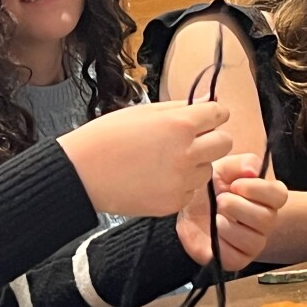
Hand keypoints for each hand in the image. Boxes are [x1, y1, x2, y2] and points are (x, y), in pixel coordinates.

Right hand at [57, 101, 230, 216]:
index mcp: (180, 124)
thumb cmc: (107, 137)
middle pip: (225, 142)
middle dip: (211, 139)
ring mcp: (182, 180)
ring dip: (195, 164)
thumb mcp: (143, 112)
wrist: (81, 173)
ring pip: (208, 169)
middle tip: (189, 141)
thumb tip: (206, 103)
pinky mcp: (173, 203)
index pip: (220, 113)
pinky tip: (157, 179)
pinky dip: (180, 186)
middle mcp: (187, 152)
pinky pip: (191, 191)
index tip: (203, 119)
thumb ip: (179, 109)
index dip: (211, 115)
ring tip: (165, 162)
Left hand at [176, 153, 287, 269]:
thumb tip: (253, 170)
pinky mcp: (236, 259)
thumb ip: (240, 163)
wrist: (186, 209)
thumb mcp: (221, 168)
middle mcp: (264, 221)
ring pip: (253, 240)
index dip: (258, 189)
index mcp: (265, 197)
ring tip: (214, 217)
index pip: (279, 195)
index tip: (235, 184)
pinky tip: (214, 234)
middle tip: (220, 200)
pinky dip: (222, 245)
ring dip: (229, 226)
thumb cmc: (208, 188)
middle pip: (266, 219)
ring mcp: (252, 242)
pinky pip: (237, 258)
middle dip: (238, 207)